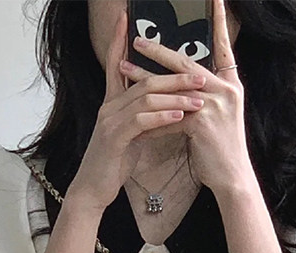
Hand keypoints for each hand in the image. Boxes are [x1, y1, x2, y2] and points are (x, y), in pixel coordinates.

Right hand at [68, 8, 208, 212]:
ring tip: (199, 97)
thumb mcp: (130, 136)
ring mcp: (109, 121)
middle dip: (174, 74)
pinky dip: (163, 116)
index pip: (116, 64)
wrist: (93, 189)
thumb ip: (145, 119)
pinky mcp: (114, 138)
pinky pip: (141, 121)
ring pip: (145, 98)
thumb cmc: (113, 164)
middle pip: (143, 79)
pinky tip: (180, 115)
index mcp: (111, 103)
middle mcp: (108, 106)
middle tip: (201, 74)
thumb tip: (168, 108)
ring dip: (175, 96)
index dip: (121, 40)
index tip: (129, 19)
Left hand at [118, 0, 253, 194]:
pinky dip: (150, 116)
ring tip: (124, 68)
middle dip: (159, 50)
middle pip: (187, 62)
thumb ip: (201, 98)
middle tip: (137, 39)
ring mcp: (215, 104)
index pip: (223, 47)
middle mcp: (226, 89)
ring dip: (145, 77)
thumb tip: (178, 87)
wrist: (232, 177)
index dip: (220, 22)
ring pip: (172, 86)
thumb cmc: (220, 151)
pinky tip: (133, 114)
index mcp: (231, 84)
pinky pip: (169, 114)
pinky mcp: (202, 122)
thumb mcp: (216, 118)